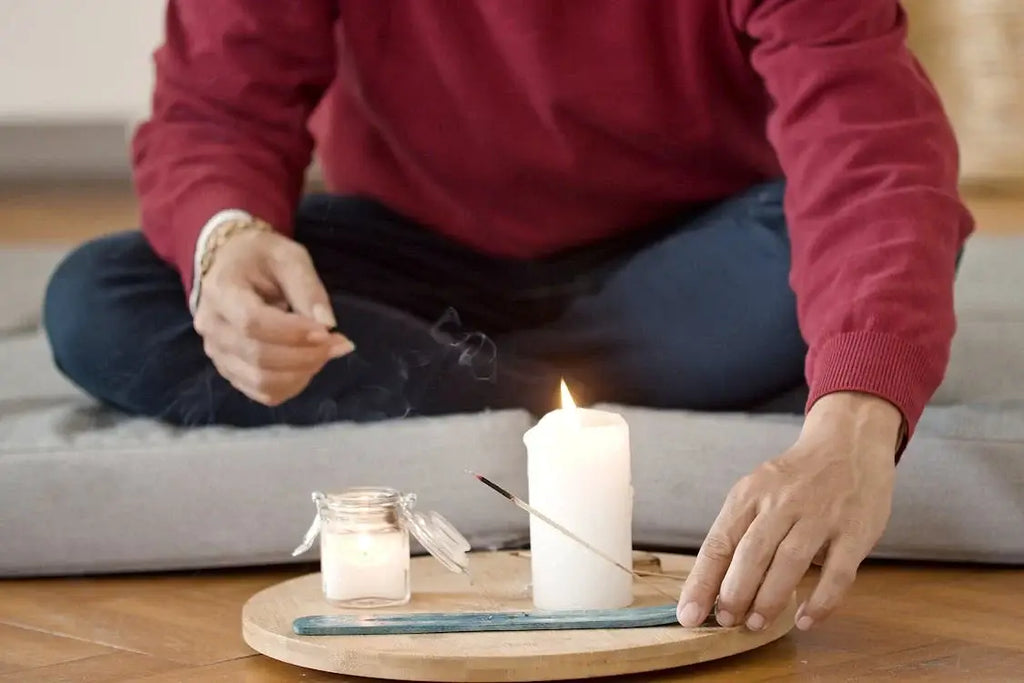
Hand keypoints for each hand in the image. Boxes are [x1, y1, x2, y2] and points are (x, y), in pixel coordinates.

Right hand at [193, 228, 353, 405]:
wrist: (231, 264)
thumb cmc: (261, 257)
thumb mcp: (288, 257)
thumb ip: (308, 287)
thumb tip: (327, 324)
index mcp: (221, 291)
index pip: (253, 323)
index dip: (293, 334)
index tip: (326, 331)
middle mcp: (212, 327)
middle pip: (258, 357)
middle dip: (306, 355)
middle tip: (339, 343)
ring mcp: (217, 353)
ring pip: (261, 382)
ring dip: (302, 373)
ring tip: (326, 352)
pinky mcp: (229, 370)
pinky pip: (262, 392)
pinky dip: (292, 385)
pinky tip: (309, 365)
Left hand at [676, 391, 902, 631]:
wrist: (848, 443)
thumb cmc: (794, 479)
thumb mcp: (757, 491)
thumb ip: (739, 531)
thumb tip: (711, 585)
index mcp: (750, 494)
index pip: (719, 543)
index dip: (702, 583)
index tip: (688, 615)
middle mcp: (782, 503)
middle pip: (751, 554)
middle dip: (734, 594)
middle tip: (726, 621)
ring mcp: (820, 516)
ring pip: (789, 564)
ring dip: (769, 600)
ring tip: (755, 624)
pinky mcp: (856, 531)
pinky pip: (837, 574)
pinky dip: (820, 602)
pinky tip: (805, 620)